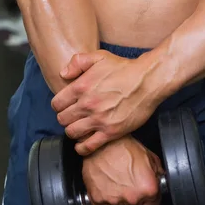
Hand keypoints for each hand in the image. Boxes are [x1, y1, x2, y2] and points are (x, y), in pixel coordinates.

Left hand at [52, 49, 168, 154]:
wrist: (147, 81)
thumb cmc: (124, 68)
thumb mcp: (100, 56)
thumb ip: (78, 62)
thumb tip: (63, 74)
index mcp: (81, 87)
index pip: (56, 104)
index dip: (60, 105)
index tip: (67, 105)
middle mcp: (87, 104)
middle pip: (62, 119)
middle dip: (66, 118)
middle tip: (74, 116)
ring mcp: (98, 120)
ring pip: (72, 133)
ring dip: (73, 131)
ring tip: (80, 127)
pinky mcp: (110, 132)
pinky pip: (88, 146)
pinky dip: (82, 147)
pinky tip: (84, 142)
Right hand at [82, 136, 163, 204]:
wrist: (104, 142)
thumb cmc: (125, 147)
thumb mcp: (149, 156)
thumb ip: (157, 172)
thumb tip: (160, 181)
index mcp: (148, 188)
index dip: (148, 202)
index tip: (144, 197)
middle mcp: (132, 198)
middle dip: (133, 204)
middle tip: (129, 191)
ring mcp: (114, 200)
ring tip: (117, 193)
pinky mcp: (97, 199)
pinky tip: (106, 197)